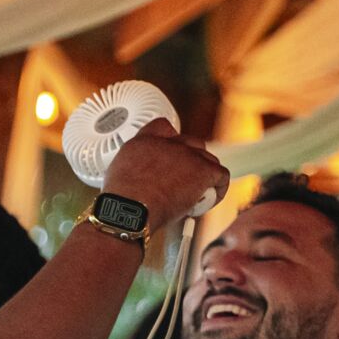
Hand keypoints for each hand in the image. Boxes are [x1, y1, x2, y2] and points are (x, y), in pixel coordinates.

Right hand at [98, 121, 229, 226]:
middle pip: (191, 144)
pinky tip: (208, 200)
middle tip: (183, 182)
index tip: (170, 160)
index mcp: (145, 141)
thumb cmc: (121, 201)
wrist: (130, 210)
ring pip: (208, 160)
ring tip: (194, 194)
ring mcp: (187, 154)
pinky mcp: (203, 170)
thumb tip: (142, 178)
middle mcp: (168, 143)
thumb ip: (136, 166)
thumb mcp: (117, 173)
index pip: (163, 128)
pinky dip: (218, 189)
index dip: (171, 143)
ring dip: (204, 175)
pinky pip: (221, 176)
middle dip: (191, 162)